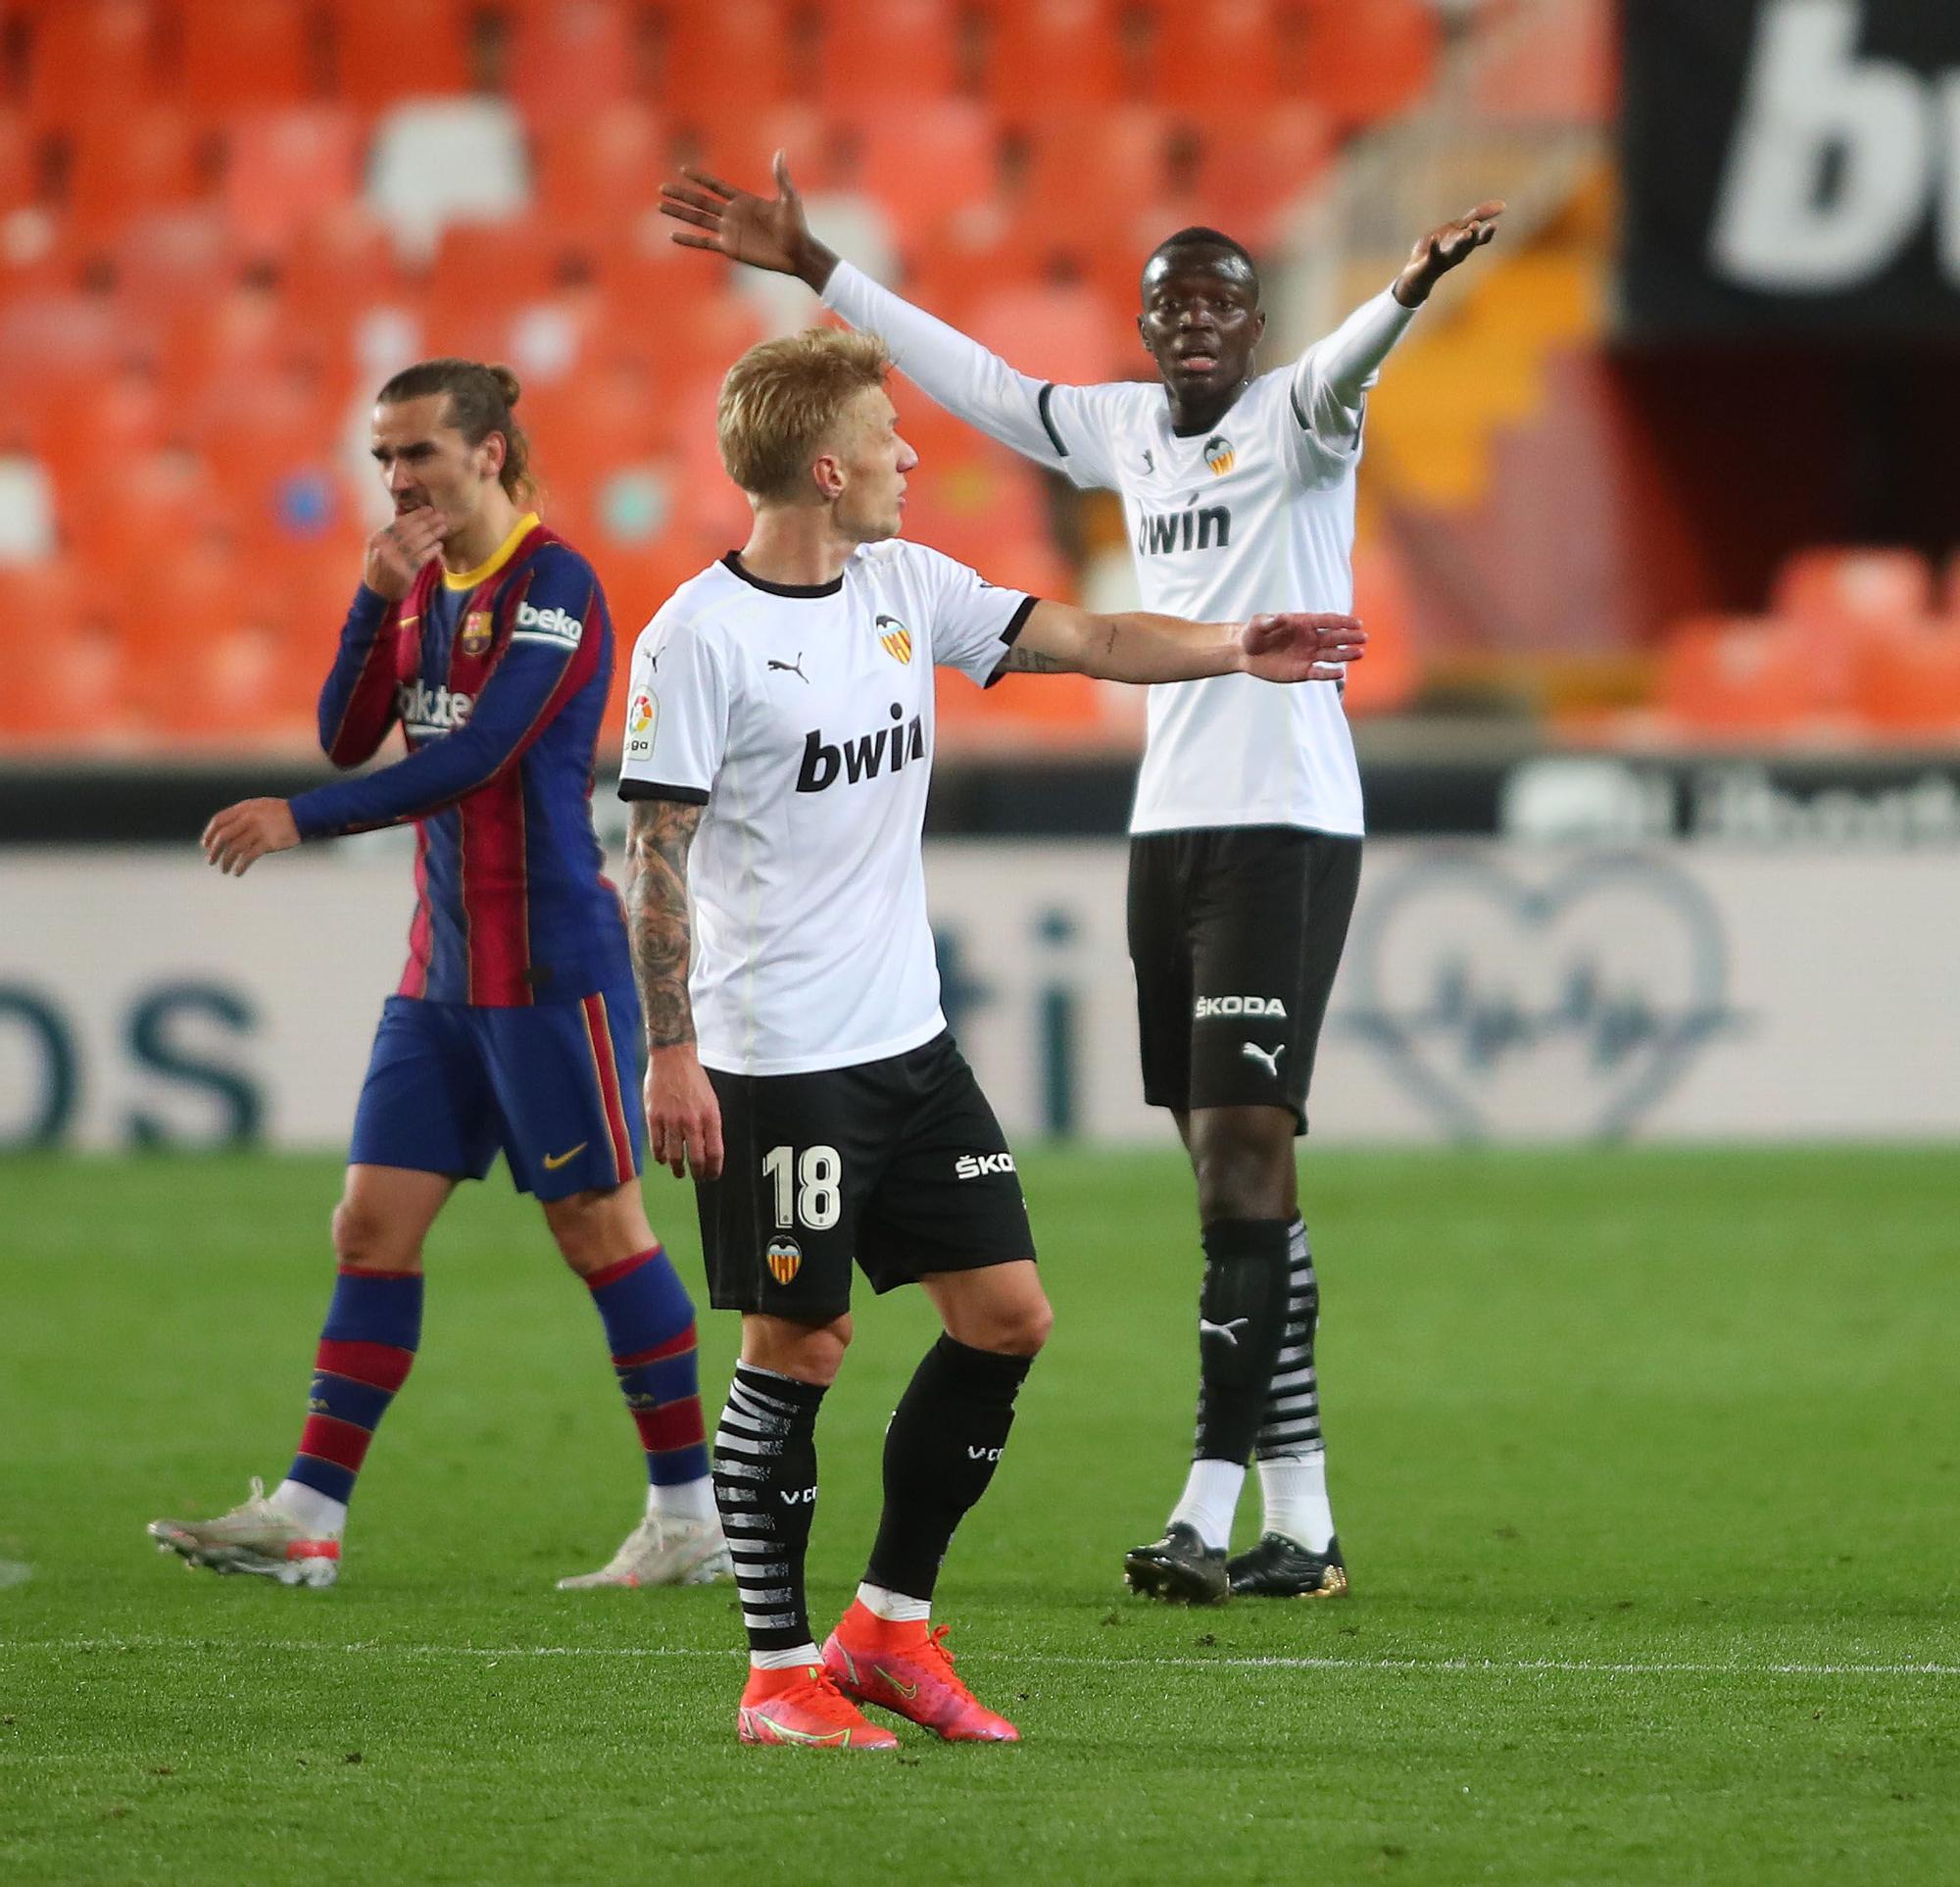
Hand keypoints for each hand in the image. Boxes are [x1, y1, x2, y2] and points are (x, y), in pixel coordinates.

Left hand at [202, 798, 300, 874]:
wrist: (304, 814)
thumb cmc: (280, 812)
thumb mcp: (258, 807)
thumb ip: (242, 815)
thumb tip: (226, 832)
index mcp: (244, 808)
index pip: (219, 820)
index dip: (209, 834)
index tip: (205, 845)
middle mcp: (248, 818)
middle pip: (224, 836)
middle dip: (214, 851)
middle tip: (210, 860)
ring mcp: (258, 830)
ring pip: (234, 849)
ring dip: (226, 861)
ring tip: (224, 870)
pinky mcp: (268, 843)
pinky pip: (249, 857)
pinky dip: (241, 866)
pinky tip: (238, 872)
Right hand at [363, 507, 445, 600]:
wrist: (376, 592)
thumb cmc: (380, 568)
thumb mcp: (377, 548)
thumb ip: (390, 535)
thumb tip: (408, 518)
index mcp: (378, 539)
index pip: (399, 523)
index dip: (415, 515)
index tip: (428, 510)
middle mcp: (385, 548)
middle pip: (410, 531)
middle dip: (427, 522)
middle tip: (441, 516)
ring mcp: (394, 560)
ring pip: (417, 543)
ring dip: (432, 534)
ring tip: (443, 528)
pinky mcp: (405, 572)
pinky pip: (421, 558)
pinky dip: (431, 551)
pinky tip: (439, 545)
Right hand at [644, 1044, 723, 1180]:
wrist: (673, 1057)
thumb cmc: (693, 1078)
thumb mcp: (711, 1100)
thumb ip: (710, 1124)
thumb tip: (710, 1148)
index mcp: (710, 1116)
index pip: (715, 1152)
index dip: (714, 1169)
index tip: (712, 1176)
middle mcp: (692, 1121)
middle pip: (696, 1159)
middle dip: (698, 1173)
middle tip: (697, 1177)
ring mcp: (671, 1120)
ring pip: (675, 1156)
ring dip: (678, 1169)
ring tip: (679, 1172)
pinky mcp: (654, 1117)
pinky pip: (657, 1146)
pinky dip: (660, 1157)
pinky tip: (663, 1159)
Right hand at [660, 150, 837, 290]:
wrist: (798, 254)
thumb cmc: (797, 226)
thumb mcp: (790, 198)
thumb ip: (781, 177)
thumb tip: (780, 152)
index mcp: (743, 200)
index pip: (716, 186)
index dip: (700, 178)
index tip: (683, 169)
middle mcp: (732, 214)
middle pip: (700, 201)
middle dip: (681, 194)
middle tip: (661, 187)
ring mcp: (729, 232)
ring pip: (698, 220)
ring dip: (679, 213)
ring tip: (661, 206)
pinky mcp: (729, 248)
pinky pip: (704, 243)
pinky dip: (689, 240)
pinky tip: (673, 235)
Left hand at [1238, 613, 1366, 682]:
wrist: (1244, 653)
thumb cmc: (1252, 634)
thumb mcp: (1257, 625)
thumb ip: (1268, 622)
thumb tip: (1279, 617)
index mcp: (1302, 624)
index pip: (1326, 621)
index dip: (1342, 621)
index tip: (1357, 622)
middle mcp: (1309, 639)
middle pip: (1333, 638)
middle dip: (1349, 637)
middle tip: (1364, 637)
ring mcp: (1307, 655)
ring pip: (1330, 655)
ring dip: (1345, 655)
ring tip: (1360, 654)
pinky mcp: (1302, 671)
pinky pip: (1318, 672)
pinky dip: (1328, 673)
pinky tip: (1340, 673)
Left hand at [1394, 199, 1504, 305]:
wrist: (1417, 273)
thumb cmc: (1440, 247)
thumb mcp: (1459, 227)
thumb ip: (1478, 215)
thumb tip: (1502, 204)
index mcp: (1466, 244)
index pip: (1481, 239)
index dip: (1488, 233)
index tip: (1494, 224)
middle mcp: (1458, 253)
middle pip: (1469, 245)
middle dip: (1473, 236)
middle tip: (1476, 225)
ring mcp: (1445, 258)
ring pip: (1455, 251)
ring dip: (1460, 243)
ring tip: (1465, 234)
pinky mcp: (1430, 262)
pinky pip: (1433, 254)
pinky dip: (1435, 246)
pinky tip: (1434, 237)